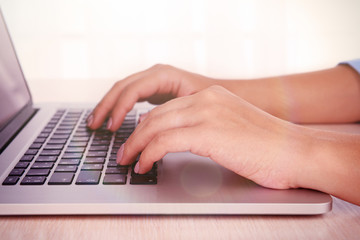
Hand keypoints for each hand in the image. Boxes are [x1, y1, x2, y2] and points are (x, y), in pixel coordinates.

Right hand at [87, 64, 216, 130]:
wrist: (231, 97)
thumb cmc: (216, 102)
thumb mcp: (194, 106)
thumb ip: (170, 114)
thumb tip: (143, 125)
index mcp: (165, 75)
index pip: (133, 90)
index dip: (119, 109)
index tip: (113, 128)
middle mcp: (157, 74)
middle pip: (122, 86)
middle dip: (107, 106)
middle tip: (95, 126)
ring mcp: (155, 80)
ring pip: (124, 89)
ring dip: (108, 106)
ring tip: (96, 123)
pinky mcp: (156, 90)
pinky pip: (131, 95)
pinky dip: (119, 107)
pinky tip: (114, 119)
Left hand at [117, 85, 309, 189]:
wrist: (297, 152)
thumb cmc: (268, 148)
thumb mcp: (231, 128)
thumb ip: (205, 128)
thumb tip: (180, 140)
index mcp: (212, 96)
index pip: (167, 108)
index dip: (146, 126)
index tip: (136, 140)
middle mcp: (207, 99)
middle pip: (156, 115)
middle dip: (135, 135)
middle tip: (124, 152)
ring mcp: (208, 113)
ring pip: (155, 126)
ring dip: (136, 145)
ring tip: (128, 161)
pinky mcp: (209, 133)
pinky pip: (165, 141)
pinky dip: (149, 153)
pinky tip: (144, 165)